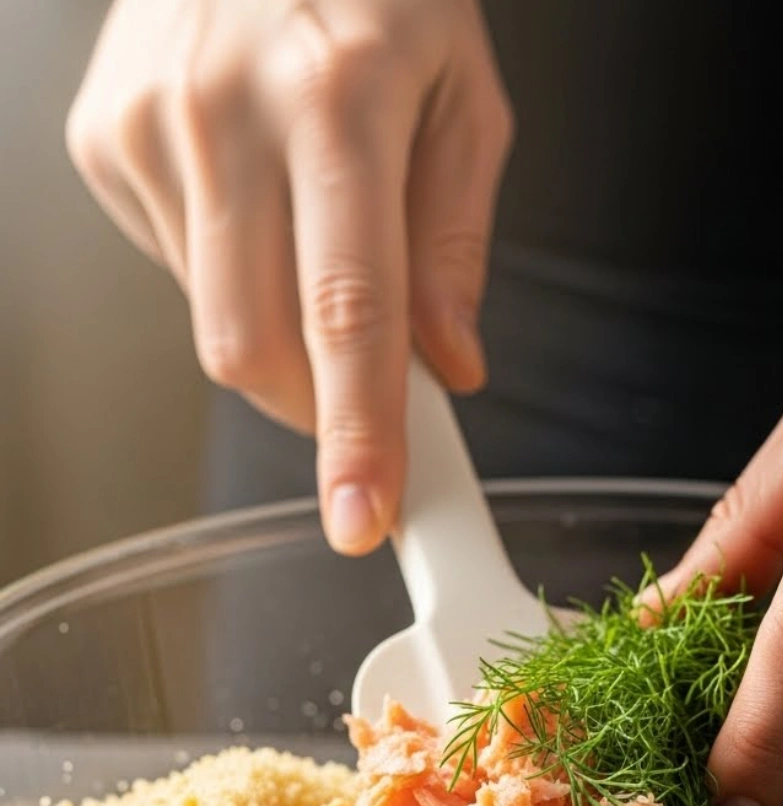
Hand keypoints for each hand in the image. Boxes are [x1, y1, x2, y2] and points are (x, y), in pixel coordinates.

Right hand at [66, 0, 511, 553]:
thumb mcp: (463, 94)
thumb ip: (456, 242)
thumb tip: (447, 366)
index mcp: (338, 98)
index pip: (347, 315)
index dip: (357, 435)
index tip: (364, 518)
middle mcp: (225, 113)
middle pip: (253, 349)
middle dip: (313, 413)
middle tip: (361, 401)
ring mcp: (148, 127)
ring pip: (212, 325)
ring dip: (277, 334)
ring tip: (309, 228)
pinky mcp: (101, 142)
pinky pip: (178, 273)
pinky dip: (231, 276)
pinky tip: (253, 195)